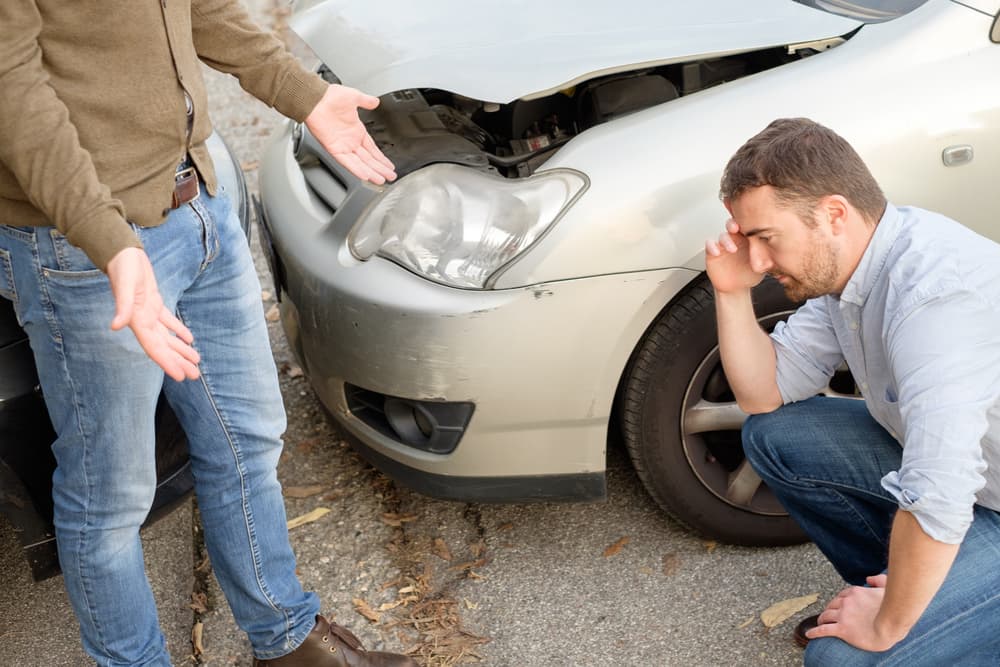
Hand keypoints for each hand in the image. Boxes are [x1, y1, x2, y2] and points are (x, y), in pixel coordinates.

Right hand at [106, 247, 200, 381]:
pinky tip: (189, 339)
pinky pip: (167, 321)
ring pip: (167, 337)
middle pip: (163, 347)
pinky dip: (178, 331)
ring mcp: (148, 312)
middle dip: (178, 361)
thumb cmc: (123, 268)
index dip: (167, 363)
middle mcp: (143, 320)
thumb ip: (123, 307)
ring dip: (180, 350)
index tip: (180, 376)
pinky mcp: (153, 302)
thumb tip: (115, 326)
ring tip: (195, 361)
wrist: (121, 253)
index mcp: (137, 321)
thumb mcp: (125, 286)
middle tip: (195, 376)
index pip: (154, 348)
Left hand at [304, 84, 396, 184]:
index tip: (389, 165)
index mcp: (356, 130)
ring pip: (360, 163)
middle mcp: (350, 140)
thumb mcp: (354, 97)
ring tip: (381, 180)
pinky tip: (366, 175)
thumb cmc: (330, 96)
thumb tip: (375, 101)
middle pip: (369, 159)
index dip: (381, 158)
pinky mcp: (334, 149)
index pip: (372, 149)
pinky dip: (357, 169)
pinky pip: (348, 162)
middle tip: (391, 177)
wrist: (315, 98)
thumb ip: (366, 101)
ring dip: (372, 172)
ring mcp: (343, 146)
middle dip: (380, 169)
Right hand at [704, 219, 764, 293]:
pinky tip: (717, 252)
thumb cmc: (749, 274)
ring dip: (726, 239)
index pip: (747, 225)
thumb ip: (768, 255)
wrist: (737, 288)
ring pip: (723, 235)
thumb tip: (778, 251)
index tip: (752, 222)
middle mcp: (735, 239)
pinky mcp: (713, 253)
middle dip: (734, 223)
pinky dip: (712, 246)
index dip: (748, 221)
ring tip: (732, 249)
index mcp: (748, 239)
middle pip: (732, 224)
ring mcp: (724, 246)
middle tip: (737, 227)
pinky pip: (710, 245)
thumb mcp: (763, 264)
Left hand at [807, 575, 904, 651]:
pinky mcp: (843, 629)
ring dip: (821, 619)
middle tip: (827, 615)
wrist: (893, 625)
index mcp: (855, 592)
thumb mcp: (887, 589)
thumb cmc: (894, 609)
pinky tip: (809, 635)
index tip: (838, 606)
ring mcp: (843, 616)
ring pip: (826, 615)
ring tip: (820, 623)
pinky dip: (815, 632)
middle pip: (832, 605)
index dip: (838, 602)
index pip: (841, 596)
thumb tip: (868, 578)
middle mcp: (846, 602)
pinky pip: (824, 630)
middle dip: (829, 609)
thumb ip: (879, 580)